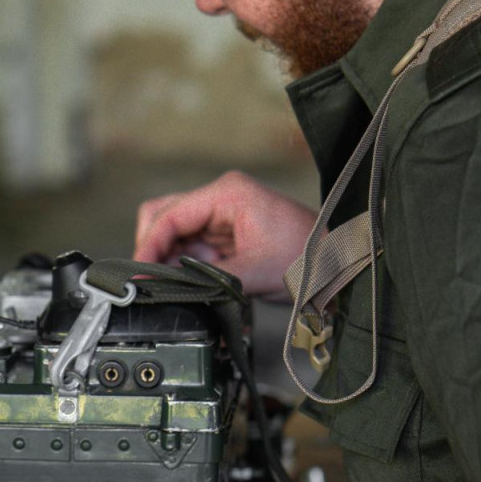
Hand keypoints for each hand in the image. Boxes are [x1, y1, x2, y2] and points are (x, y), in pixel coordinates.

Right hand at [134, 171, 316, 298]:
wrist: (342, 264)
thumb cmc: (309, 259)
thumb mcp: (252, 273)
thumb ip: (202, 279)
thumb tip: (162, 287)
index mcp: (227, 193)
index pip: (169, 215)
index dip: (149, 247)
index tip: (139, 276)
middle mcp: (221, 197)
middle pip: (164, 218)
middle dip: (156, 252)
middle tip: (155, 283)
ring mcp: (223, 214)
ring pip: (175, 235)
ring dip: (173, 263)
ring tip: (186, 288)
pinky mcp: (228, 233)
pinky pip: (194, 248)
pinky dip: (188, 268)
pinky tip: (197, 285)